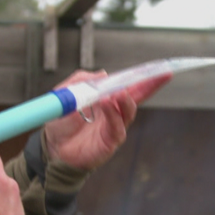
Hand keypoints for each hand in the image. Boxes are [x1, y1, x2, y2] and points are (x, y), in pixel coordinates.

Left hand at [43, 69, 170, 170]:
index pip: (128, 85)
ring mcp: (114, 127)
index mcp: (107, 98)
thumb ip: (81, 80)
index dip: (143, 76)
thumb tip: (102, 74)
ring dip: (125, 99)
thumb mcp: (66, 93)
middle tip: (162, 74)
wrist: (51, 146)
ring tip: (118, 92)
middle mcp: (115, 112)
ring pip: (128, 111)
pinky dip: (113, 114)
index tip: (159, 67)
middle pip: (138, 97)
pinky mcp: (110, 142)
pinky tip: (106, 104)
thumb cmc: (61, 122)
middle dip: (151, 85)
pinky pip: (117, 127)